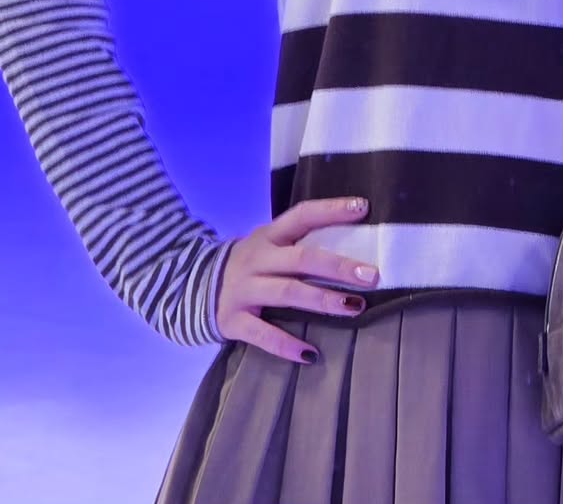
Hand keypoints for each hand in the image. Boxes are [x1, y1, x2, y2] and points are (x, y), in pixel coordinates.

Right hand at [216, 196, 378, 363]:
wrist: (192, 287)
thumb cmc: (249, 265)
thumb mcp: (267, 245)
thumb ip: (298, 243)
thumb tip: (352, 243)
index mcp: (268, 236)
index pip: (303, 215)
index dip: (331, 210)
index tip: (363, 208)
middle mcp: (257, 259)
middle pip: (301, 258)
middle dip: (337, 267)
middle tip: (371, 275)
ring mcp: (244, 290)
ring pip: (287, 292)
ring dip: (322, 300)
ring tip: (354, 307)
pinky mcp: (233, 321)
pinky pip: (263, 334)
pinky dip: (286, 345)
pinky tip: (311, 354)